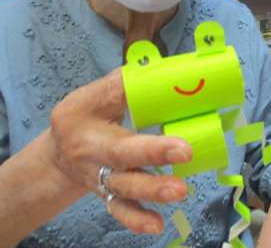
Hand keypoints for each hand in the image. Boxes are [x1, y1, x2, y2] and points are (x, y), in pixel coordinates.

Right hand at [49, 69, 192, 233]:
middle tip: (186, 152)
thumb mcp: (92, 96)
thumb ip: (121, 84)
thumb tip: (159, 70)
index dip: (135, 100)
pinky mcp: (107, 194)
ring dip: (152, 189)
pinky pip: (120, 209)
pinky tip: (157, 224)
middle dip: (154, 153)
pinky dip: (137, 219)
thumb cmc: (84, 119)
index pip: (112, 101)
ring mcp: (99, 176)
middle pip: (121, 154)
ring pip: (124, 186)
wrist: (60, 156)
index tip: (167, 98)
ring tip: (180, 190)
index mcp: (83, 117)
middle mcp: (90, 150)